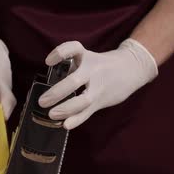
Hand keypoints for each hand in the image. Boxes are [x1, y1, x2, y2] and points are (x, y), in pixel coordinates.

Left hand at [38, 38, 157, 129]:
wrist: (132, 69)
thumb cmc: (102, 65)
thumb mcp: (88, 60)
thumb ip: (70, 69)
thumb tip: (48, 85)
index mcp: (87, 57)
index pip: (73, 49)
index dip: (60, 53)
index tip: (48, 62)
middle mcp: (93, 71)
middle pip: (74, 81)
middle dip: (57, 92)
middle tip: (42, 101)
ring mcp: (98, 87)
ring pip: (83, 100)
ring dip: (66, 109)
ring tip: (51, 114)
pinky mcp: (101, 100)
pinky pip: (88, 112)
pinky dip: (77, 119)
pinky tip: (66, 125)